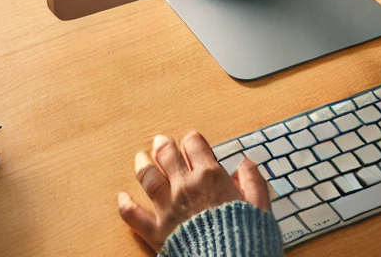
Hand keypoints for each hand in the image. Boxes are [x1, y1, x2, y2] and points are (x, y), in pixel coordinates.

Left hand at [118, 132, 269, 252]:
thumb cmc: (245, 239)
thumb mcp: (259, 208)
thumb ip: (253, 182)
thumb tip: (247, 165)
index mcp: (210, 177)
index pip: (193, 143)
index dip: (191, 140)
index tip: (191, 143)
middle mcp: (186, 187)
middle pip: (166, 154)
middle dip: (163, 145)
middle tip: (160, 142)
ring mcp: (168, 209)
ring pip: (147, 177)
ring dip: (142, 165)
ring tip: (140, 159)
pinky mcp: (156, 232)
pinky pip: (133, 215)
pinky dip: (125, 205)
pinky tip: (121, 197)